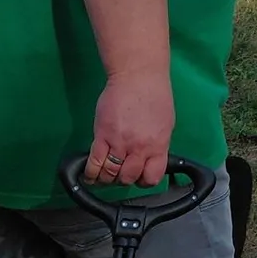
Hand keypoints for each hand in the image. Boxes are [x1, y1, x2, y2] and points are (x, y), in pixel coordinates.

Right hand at [83, 72, 174, 187]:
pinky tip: (90, 175)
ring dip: (106, 178)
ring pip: (110, 174)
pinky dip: (91, 173)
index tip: (139, 176)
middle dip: (124, 179)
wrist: (138, 77)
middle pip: (128, 178)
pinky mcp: (102, 135)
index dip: (144, 180)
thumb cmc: (154, 95)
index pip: (152, 177)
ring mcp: (120, 142)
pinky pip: (94, 162)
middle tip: (119, 173)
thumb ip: (157, 145)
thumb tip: (150, 159)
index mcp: (158, 145)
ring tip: (105, 174)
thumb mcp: (165, 124)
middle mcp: (139, 147)